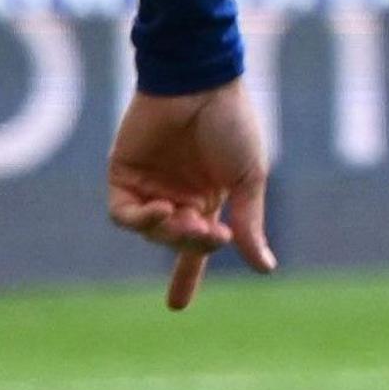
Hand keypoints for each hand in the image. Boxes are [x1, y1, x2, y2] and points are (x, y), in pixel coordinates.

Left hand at [107, 83, 273, 309]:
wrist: (199, 82)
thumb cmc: (231, 124)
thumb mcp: (249, 179)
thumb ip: (249, 223)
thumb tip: (265, 268)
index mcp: (208, 197)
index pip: (195, 247)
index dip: (186, 277)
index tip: (175, 307)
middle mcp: (177, 195)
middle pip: (177, 242)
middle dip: (192, 243)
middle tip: (210, 229)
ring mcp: (149, 185)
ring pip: (151, 232)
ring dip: (168, 233)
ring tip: (183, 214)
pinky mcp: (123, 173)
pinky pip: (124, 214)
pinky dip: (141, 220)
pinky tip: (162, 208)